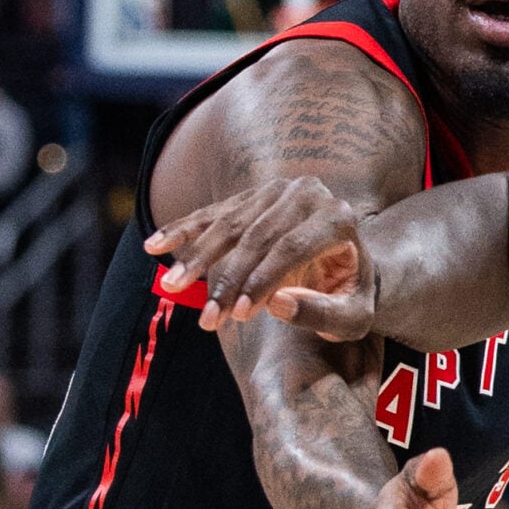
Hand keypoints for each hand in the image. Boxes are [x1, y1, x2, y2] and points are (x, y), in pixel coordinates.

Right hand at [146, 176, 374, 338]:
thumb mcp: (353, 316)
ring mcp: (277, 190)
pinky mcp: (252, 197)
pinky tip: (155, 246)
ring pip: (229, 225)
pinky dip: (183, 231)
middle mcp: (307, 194)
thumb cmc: (351, 295)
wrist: (350, 266)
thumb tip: (277, 304)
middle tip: (206, 318)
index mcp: (338, 218)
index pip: (291, 248)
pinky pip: (213, 214)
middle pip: (256, 236)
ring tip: (170, 288)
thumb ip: (324, 314)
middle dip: (227, 279)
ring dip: (197, 259)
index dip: (262, 280)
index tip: (239, 313)